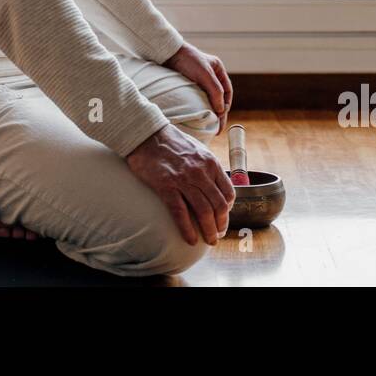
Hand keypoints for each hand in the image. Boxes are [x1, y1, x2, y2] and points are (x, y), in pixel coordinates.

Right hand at [125, 123, 234, 245]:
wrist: (146, 135)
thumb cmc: (171, 142)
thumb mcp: (198, 149)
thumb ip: (208, 166)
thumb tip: (215, 185)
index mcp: (211, 163)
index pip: (228, 192)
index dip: (228, 209)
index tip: (223, 217)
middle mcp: (201, 172)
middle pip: (218, 205)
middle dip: (221, 224)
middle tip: (218, 234)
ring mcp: (184, 180)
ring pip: (203, 212)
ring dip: (208, 230)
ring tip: (209, 240)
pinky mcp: (166, 187)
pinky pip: (181, 213)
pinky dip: (187, 229)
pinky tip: (190, 239)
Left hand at [164, 42, 232, 135]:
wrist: (167, 53)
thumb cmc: (187, 60)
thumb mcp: (205, 75)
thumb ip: (215, 91)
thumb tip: (222, 110)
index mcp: (218, 69)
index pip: (227, 91)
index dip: (226, 105)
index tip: (221, 118)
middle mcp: (210, 74)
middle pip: (218, 97)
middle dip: (218, 112)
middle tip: (216, 129)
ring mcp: (199, 79)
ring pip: (208, 98)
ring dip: (209, 110)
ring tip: (208, 126)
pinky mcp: (188, 83)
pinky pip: (197, 98)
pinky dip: (199, 107)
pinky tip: (197, 115)